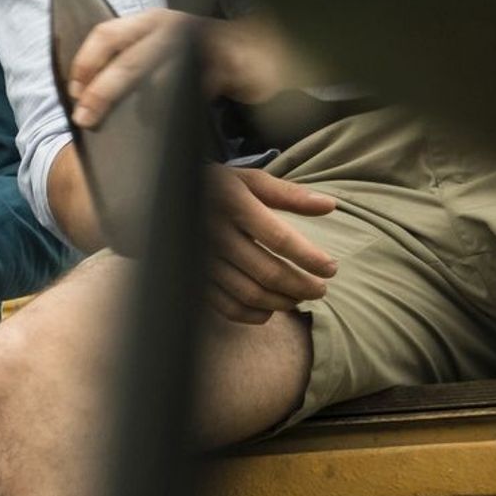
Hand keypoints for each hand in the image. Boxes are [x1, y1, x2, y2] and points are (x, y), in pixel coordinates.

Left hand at [70, 9, 307, 130]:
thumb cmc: (199, 52)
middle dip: (102, 92)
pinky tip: (170, 123)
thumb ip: (131, 63)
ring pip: (161, 74)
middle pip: (128, 60)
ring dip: (139, 103)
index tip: (74, 94)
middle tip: (86, 118)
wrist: (259, 46)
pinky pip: (196, 88)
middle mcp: (170, 26)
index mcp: (148, 21)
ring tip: (124, 125)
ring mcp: (200, 43)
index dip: (85, 64)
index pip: (105, 35)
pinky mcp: (227, 64)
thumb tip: (87, 94)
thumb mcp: (159, 50)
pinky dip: (179, 106)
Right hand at [203, 164, 338, 323]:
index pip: (279, 238)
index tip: (331, 268)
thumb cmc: (217, 187)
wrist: (164, 194)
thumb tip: (330, 206)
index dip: (309, 258)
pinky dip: (253, 315)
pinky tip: (270, 310)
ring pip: (250, 293)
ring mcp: (202, 258)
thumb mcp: (249, 180)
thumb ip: (288, 194)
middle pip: (268, 271)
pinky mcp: (193, 277)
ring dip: (282, 302)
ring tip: (299, 297)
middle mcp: (215, 233)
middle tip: (321, 289)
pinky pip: (226, 306)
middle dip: (302, 286)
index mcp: (232, 203)